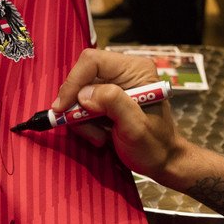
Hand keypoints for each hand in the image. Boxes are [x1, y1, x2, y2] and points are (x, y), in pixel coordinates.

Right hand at [52, 48, 186, 179]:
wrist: (161, 161)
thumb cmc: (155, 145)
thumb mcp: (136, 126)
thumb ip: (114, 103)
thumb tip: (84, 94)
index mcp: (135, 69)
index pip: (93, 62)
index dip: (74, 82)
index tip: (62, 108)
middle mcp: (123, 72)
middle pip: (82, 78)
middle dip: (78, 106)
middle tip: (85, 128)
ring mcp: (113, 86)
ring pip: (78, 95)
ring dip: (82, 120)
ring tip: (101, 137)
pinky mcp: (104, 100)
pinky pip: (80, 107)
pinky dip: (85, 124)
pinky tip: (101, 136)